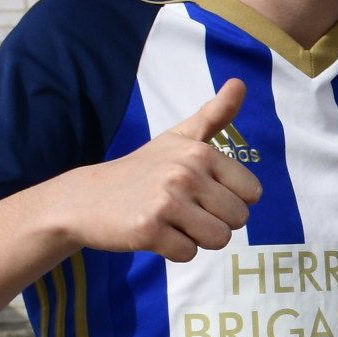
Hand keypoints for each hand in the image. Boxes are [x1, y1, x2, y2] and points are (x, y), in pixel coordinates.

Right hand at [50, 80, 261, 260]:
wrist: (85, 198)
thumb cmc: (142, 169)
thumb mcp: (179, 138)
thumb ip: (215, 115)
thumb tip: (240, 82)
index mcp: (200, 152)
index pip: (252, 193)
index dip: (230, 199)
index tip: (202, 193)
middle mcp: (186, 173)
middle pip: (238, 219)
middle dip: (215, 221)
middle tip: (184, 211)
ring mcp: (167, 202)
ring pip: (218, 239)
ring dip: (197, 238)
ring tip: (171, 222)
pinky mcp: (149, 230)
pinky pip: (188, 254)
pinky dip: (174, 251)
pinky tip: (154, 233)